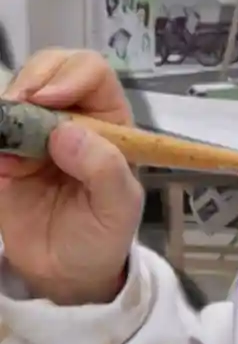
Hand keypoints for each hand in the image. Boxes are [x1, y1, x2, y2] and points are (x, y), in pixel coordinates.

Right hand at [0, 50, 143, 305]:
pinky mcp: (2, 157)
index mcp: (108, 119)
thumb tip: (66, 132)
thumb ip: (104, 169)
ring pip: (13, 95)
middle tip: (16, 106)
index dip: (70, 75)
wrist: (66, 273)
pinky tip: (1, 166)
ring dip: (6, 110)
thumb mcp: (119, 206)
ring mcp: (32, 134)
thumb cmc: (104, 232)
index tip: (48, 98)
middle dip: (31, 80)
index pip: (92, 73)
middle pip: (48, 69)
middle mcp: (70, 116)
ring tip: (7, 150)